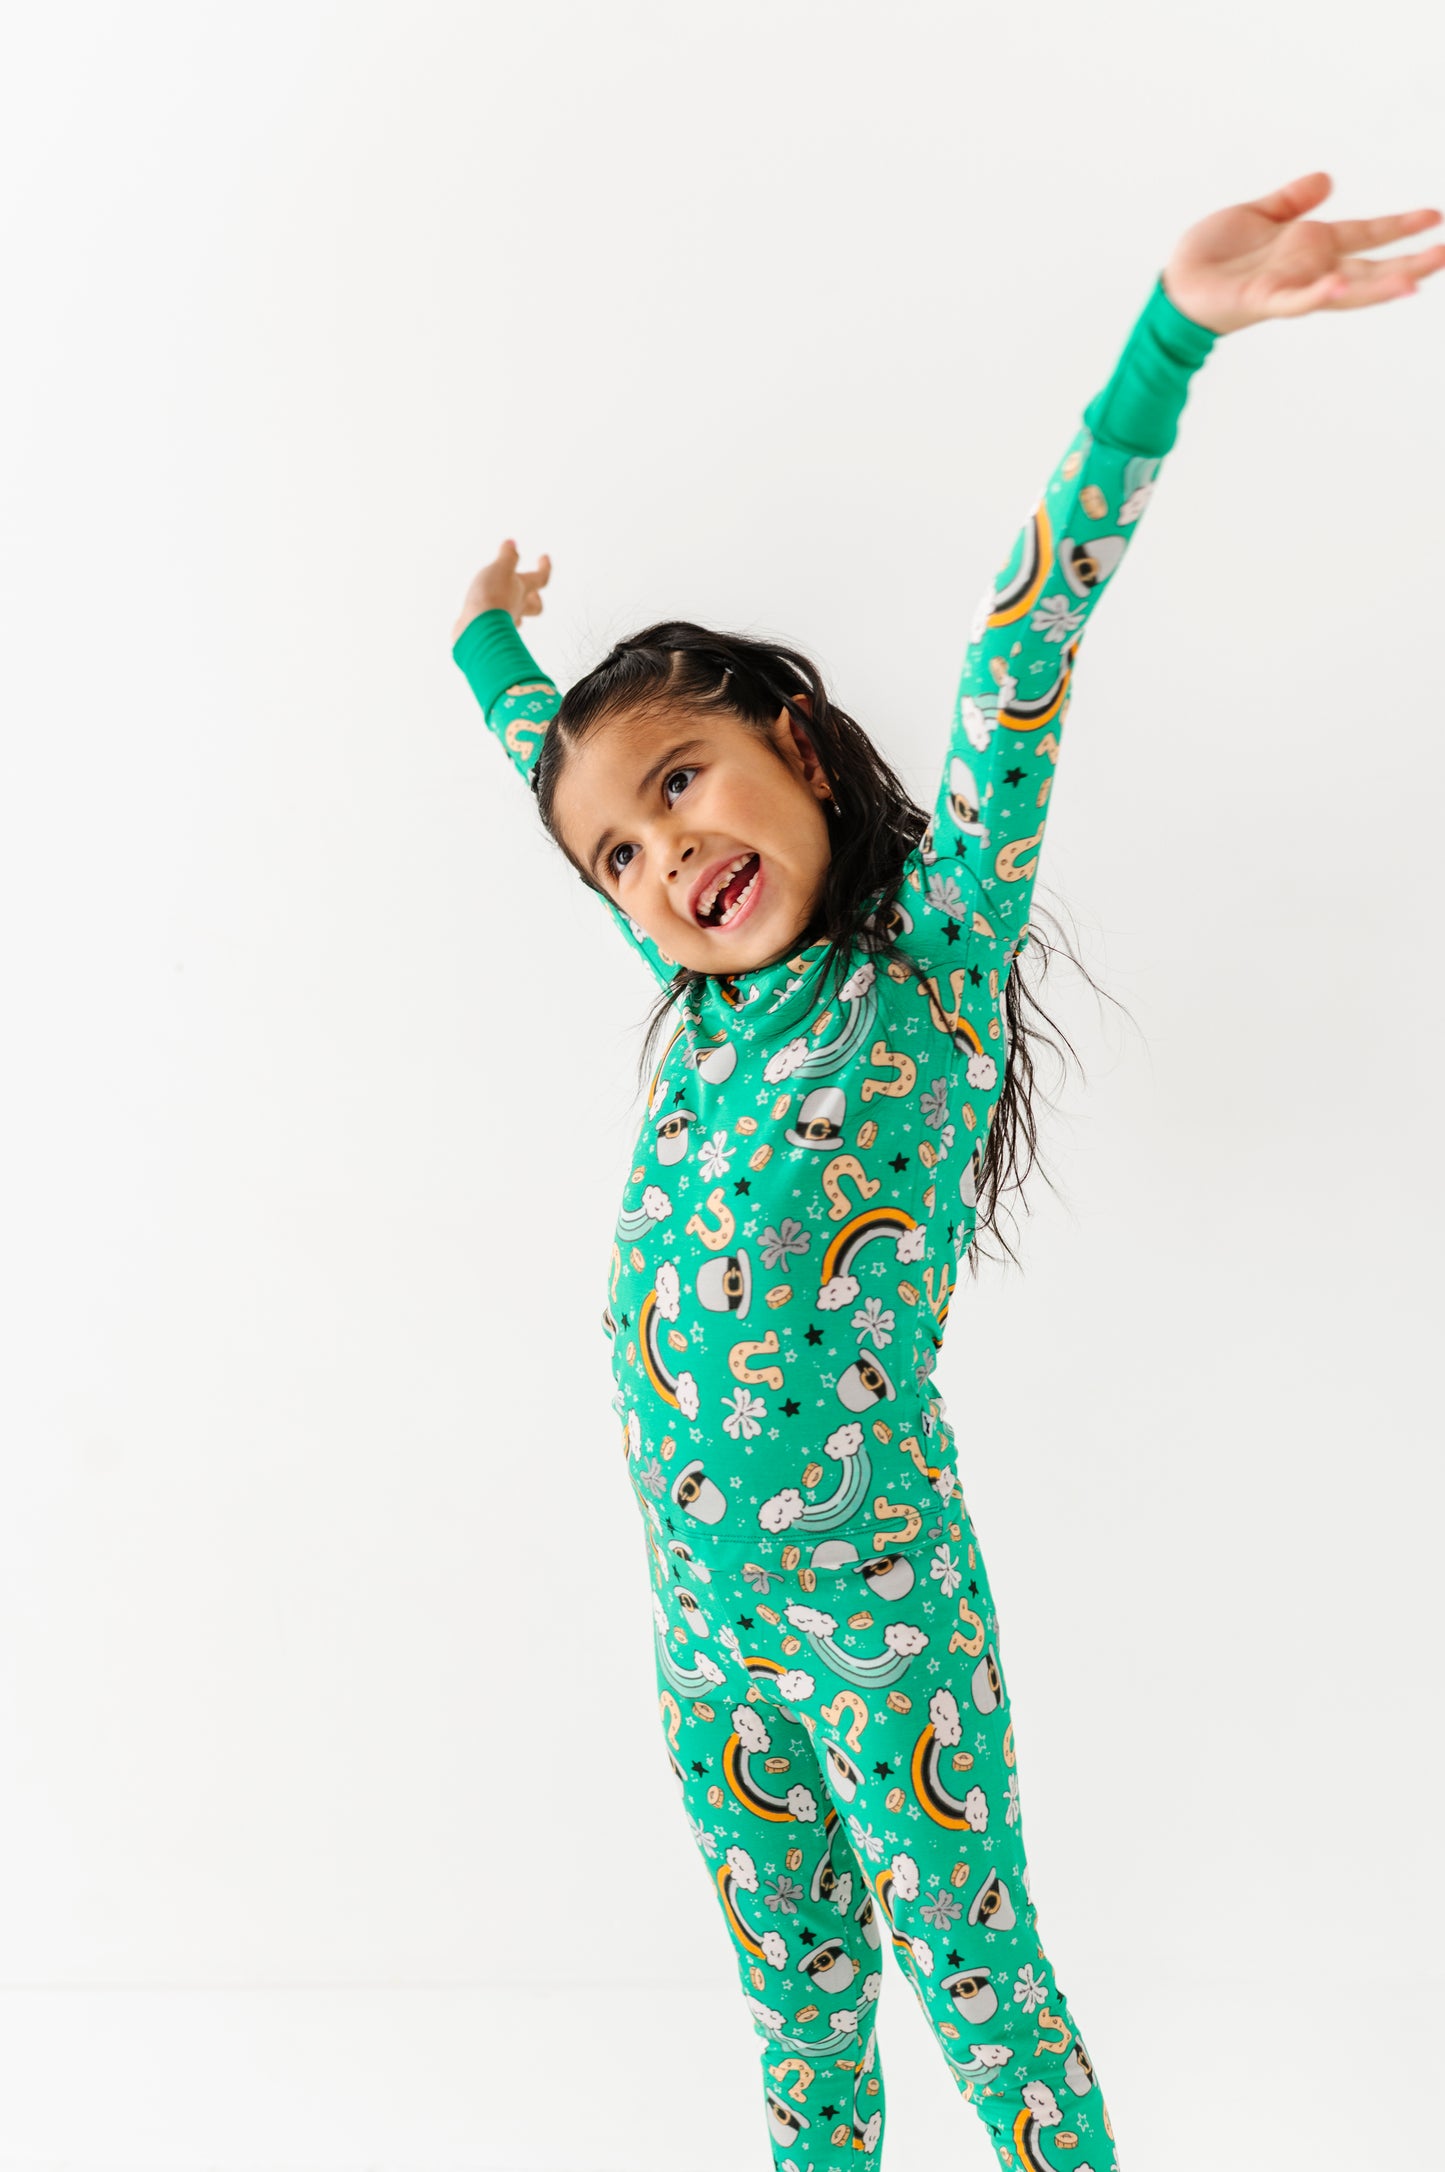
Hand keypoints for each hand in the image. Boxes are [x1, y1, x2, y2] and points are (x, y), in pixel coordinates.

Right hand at [451, 539, 551, 644]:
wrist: (477, 627)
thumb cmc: (491, 596)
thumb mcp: (500, 568)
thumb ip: (507, 556)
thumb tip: (513, 543)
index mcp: (522, 590)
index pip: (541, 578)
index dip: (545, 567)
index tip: (544, 557)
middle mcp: (517, 606)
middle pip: (534, 606)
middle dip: (535, 597)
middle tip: (532, 591)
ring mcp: (504, 620)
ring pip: (516, 616)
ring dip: (514, 607)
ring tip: (505, 600)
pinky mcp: (489, 629)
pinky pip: (496, 623)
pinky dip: (493, 616)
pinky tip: (484, 613)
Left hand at [1163, 171, 1444, 334]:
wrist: (1175, 283)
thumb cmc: (1212, 255)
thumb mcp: (1259, 215)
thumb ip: (1293, 201)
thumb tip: (1327, 179)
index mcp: (1310, 246)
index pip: (1365, 234)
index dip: (1398, 226)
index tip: (1435, 218)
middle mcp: (1307, 269)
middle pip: (1368, 267)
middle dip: (1407, 263)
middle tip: (1444, 255)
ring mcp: (1289, 287)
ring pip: (1342, 289)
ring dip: (1377, 287)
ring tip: (1412, 281)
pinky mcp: (1263, 299)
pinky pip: (1295, 299)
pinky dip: (1318, 293)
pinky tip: (1340, 283)